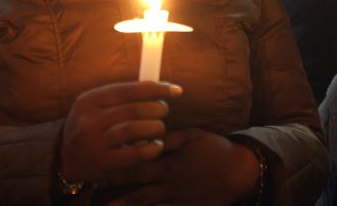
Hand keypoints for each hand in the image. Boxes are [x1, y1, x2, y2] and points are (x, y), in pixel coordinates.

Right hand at [59, 81, 182, 182]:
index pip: (128, 90)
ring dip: (156, 127)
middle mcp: (90, 120)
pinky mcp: (103, 163)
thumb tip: (158, 87)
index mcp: (89, 100)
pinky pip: (134, 155)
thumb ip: (121, 97)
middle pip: (134, 109)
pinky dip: (151, 149)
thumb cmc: (90, 126)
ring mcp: (95, 142)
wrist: (65, 158)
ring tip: (159, 128)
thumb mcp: (95, 106)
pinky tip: (155, 146)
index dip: (156, 88)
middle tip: (164, 111)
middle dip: (158, 109)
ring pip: (134, 129)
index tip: (175, 90)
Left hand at [108, 128, 261, 205]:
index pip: (138, 167)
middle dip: (117, 195)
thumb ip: (168, 140)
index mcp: (169, 164)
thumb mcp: (192, 136)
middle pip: (138, 192)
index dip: (118, 171)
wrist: (240, 172)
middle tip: (96, 197)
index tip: (100, 173)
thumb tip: (148, 138)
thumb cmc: (215, 150)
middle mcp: (170, 184)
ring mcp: (179, 200)